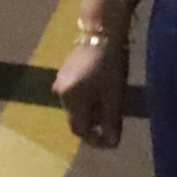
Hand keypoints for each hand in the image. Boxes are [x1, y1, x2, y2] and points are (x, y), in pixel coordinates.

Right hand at [56, 29, 130, 147]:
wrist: (100, 32)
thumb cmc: (109, 65)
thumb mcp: (114, 96)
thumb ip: (111, 122)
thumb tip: (111, 144)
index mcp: (71, 101)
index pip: (80, 130)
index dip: (95, 140)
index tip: (112, 141)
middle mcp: (60, 94)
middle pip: (78, 118)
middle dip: (96, 123)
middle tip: (116, 116)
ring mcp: (60, 82)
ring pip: (77, 107)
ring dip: (93, 110)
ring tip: (112, 100)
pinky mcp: (64, 73)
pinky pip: (76, 95)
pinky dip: (89, 98)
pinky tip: (103, 88)